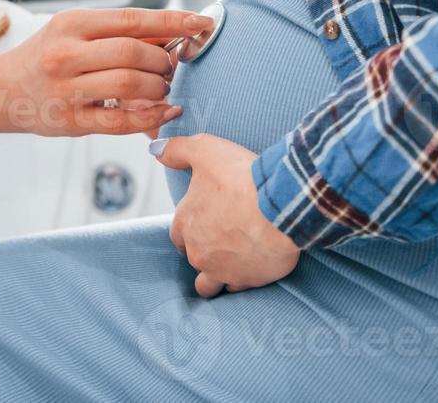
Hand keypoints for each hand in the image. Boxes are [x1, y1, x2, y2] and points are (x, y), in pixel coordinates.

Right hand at [0, 8, 213, 137]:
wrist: (2, 90)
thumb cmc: (46, 56)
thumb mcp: (73, 32)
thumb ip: (116, 33)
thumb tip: (171, 34)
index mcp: (71, 23)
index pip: (133, 19)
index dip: (173, 21)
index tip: (201, 22)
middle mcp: (67, 53)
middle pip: (135, 53)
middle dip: (164, 60)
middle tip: (170, 65)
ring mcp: (67, 89)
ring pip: (131, 84)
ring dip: (158, 86)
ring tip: (161, 86)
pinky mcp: (71, 121)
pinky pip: (122, 121)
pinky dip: (151, 116)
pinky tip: (165, 111)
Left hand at [154, 134, 300, 296]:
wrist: (281, 204)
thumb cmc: (243, 177)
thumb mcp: (206, 150)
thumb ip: (178, 150)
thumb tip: (156, 150)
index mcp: (185, 223)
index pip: (177, 235)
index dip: (190, 229)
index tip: (206, 222)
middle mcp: (198, 251)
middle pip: (193, 258)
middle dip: (204, 251)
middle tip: (224, 239)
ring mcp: (220, 270)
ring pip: (209, 284)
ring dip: (216, 275)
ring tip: (232, 263)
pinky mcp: (246, 281)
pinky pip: (237, 288)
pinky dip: (243, 280)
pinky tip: (253, 266)